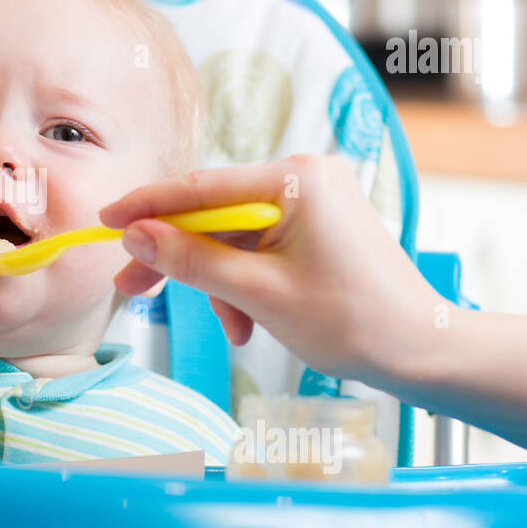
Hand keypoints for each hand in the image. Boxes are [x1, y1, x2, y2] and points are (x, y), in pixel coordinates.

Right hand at [98, 154, 440, 387]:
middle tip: (133, 286)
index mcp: (295, 180)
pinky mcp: (317, 224)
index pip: (199, 187)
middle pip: (213, 212)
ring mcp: (313, 199)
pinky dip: (244, 282)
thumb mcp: (259, 294)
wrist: (422, 351)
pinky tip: (250, 322)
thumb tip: (135, 235)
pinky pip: (258, 246)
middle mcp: (304, 176)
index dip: (146, 207)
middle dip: (179, 256)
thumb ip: (192, 259)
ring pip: (233, 237)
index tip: (105, 222)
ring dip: (218, 282)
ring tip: (233, 329)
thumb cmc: (354, 322)